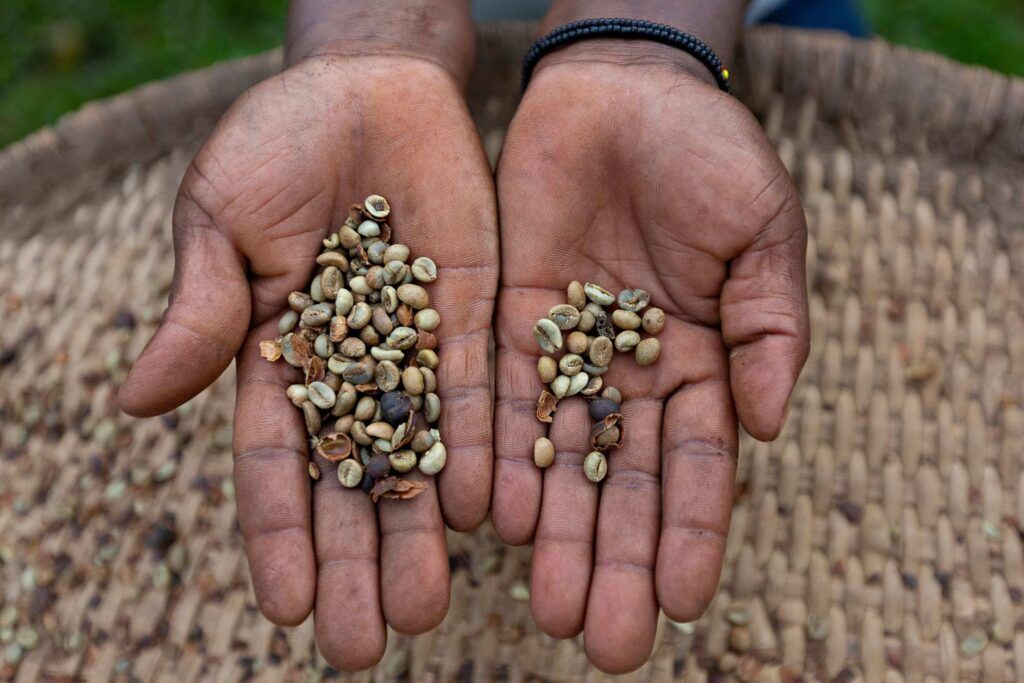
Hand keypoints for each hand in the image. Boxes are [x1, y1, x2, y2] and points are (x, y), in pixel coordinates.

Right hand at [118, 47, 497, 668]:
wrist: (368, 86)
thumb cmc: (277, 144)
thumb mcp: (222, 219)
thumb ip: (201, 310)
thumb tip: (135, 404)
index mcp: (276, 354)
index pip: (273, 461)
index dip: (278, 533)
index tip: (287, 607)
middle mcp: (351, 369)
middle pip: (352, 480)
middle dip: (355, 558)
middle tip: (364, 644)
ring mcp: (414, 348)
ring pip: (420, 453)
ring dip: (423, 531)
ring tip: (428, 607)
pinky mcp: (473, 316)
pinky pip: (479, 392)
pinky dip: (482, 451)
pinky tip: (486, 515)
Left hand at [492, 48, 808, 672]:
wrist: (621, 89)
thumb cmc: (709, 153)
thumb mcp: (764, 234)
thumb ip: (770, 331)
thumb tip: (765, 427)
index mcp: (700, 359)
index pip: (696, 464)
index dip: (694, 532)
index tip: (687, 600)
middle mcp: (629, 371)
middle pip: (622, 481)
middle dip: (615, 558)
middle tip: (604, 638)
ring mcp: (565, 351)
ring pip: (557, 456)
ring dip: (554, 531)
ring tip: (546, 605)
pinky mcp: (506, 322)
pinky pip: (498, 398)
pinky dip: (497, 455)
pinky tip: (494, 516)